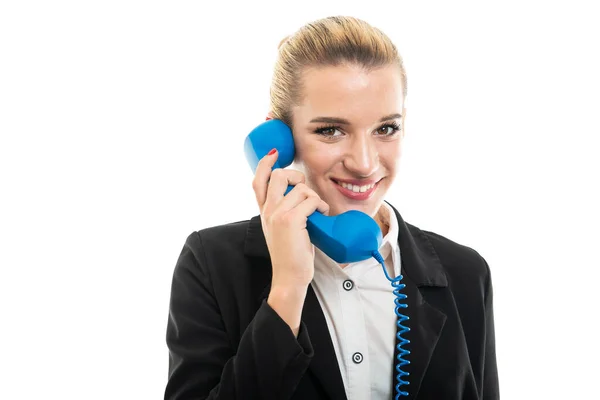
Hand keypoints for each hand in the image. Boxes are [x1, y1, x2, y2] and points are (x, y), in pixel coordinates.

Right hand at [252, 149, 329, 289]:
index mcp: (264, 211)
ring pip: (300, 188)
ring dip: (314, 197)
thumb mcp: (280, 229)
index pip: (258, 180)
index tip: (274, 153)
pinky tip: (322, 214)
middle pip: (278, 175)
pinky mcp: (291, 220)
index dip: (265, 163)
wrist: (289, 276)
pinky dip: (320, 205)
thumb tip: (299, 193)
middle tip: (306, 190)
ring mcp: (278, 214)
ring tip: (318, 210)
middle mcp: (268, 210)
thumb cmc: (290, 254)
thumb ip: (283, 210)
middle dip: (296, 176)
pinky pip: (310, 200)